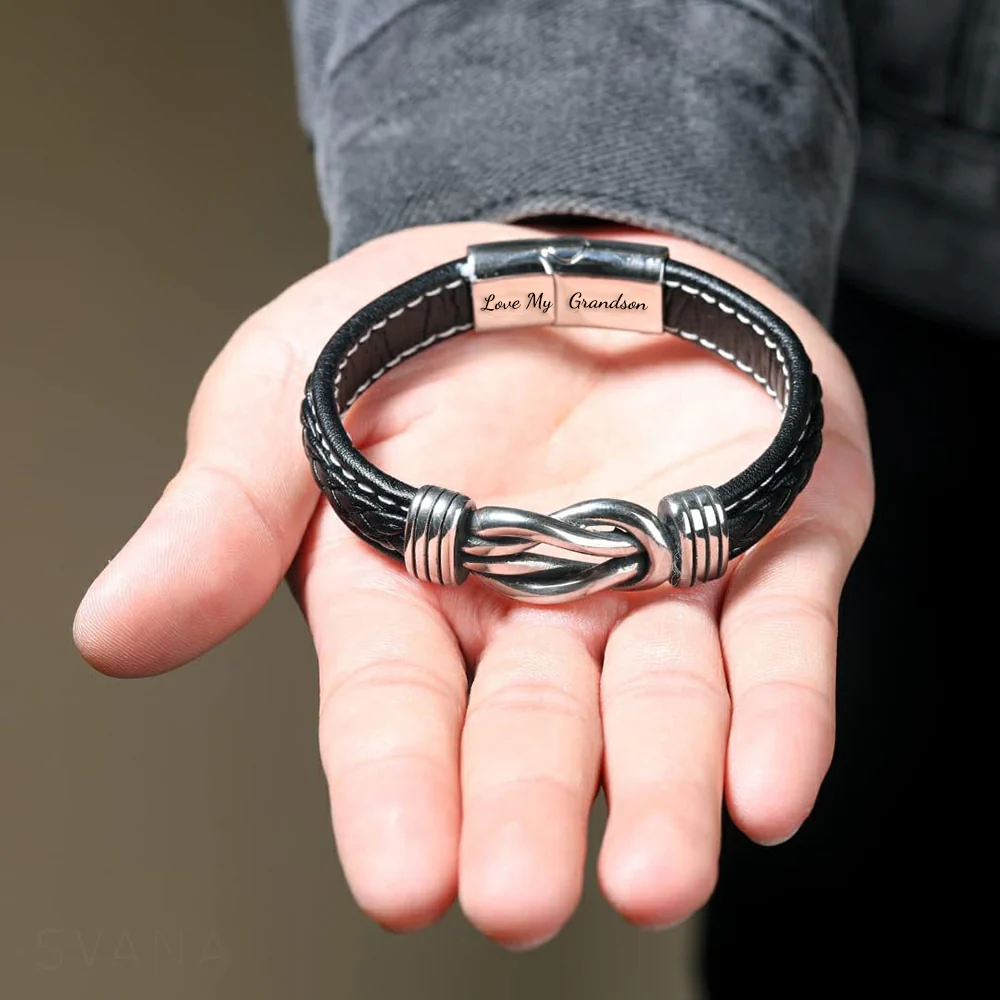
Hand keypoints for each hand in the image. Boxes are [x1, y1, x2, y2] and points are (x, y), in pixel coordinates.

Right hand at [74, 222, 872, 946]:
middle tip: (524, 896)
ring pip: (665, 708)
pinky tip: (770, 790)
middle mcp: (537, 611)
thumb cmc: (417, 324)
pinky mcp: (767, 544)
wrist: (565, 248)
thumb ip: (225, 510)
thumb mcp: (289, 386)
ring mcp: (659, 580)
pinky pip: (781, 642)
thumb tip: (114, 629)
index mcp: (413, 588)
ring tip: (655, 877)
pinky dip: (781, 716)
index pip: (395, 705)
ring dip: (664, 791)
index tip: (404, 880)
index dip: (397, 789)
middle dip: (531, 810)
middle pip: (534, 727)